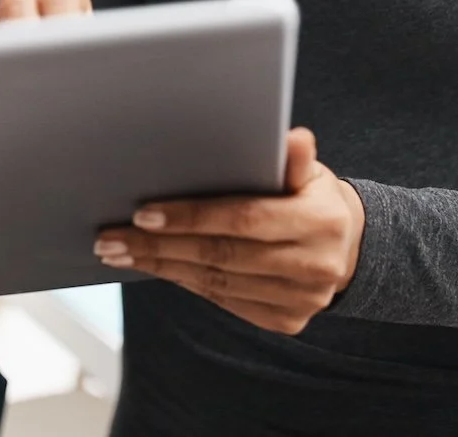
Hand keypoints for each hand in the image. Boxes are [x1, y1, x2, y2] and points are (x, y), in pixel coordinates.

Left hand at [93, 128, 363, 335]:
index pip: (243, 218)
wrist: (345, 248)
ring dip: (161, 266)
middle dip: (159, 246)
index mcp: (319, 221)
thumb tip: (293, 137)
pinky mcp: (286, 321)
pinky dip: (185, 281)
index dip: (191, 216)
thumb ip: (294, 158)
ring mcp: (300, 300)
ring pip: (216, 282)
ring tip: (120, 252)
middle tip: (111, 237)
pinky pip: (224, 300)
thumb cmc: (311, 197)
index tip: (143, 212)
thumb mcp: (309, 171)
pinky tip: (156, 266)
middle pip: (221, 255)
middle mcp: (312, 266)